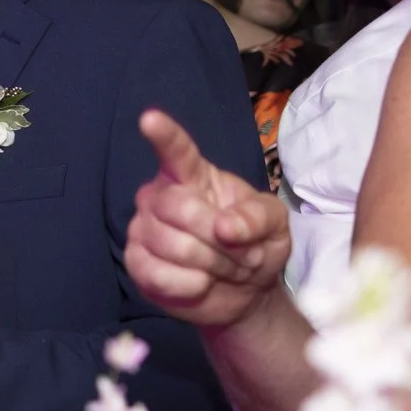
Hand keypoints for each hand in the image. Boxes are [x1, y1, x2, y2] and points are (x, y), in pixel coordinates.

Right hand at [124, 109, 290, 326]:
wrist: (246, 291)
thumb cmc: (255, 245)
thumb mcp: (274, 224)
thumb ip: (257, 217)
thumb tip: (226, 228)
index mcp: (192, 176)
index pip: (176, 151)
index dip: (163, 135)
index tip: (149, 119)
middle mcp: (159, 197)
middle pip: (177, 208)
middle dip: (217, 239)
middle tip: (241, 254)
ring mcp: (143, 230)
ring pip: (172, 246)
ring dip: (212, 265)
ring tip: (224, 269)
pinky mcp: (136, 264)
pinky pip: (159, 275)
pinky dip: (191, 286)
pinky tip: (201, 284)